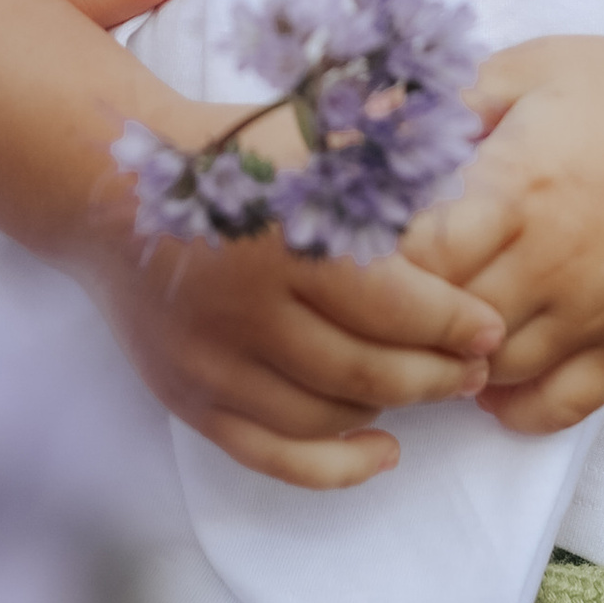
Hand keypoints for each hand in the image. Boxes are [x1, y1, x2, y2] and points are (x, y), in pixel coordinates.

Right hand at [25, 0, 506, 486]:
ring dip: (392, 412)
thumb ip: (380, 150)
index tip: (491, 328)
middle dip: (437, 375)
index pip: (393, 306)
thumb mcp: (307, 135)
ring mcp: (213, 363)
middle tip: (475, 365)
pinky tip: (382, 451)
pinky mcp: (187, 397)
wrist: (112, 191)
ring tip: (430, 388)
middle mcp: (247, 311)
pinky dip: (332, 467)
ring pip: (325, 417)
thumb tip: (466, 140)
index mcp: (286, 241)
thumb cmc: (228, 156)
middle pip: (368, 372)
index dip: (453, 324)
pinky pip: (269, 454)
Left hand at [403, 0, 603, 432]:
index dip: (373, 261)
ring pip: (491, 373)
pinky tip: (483, 382)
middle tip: (360, 307)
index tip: (350, 248)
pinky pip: (557, 406)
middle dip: (396, 322)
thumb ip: (450, 99)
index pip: (418, 255)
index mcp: (519, 185)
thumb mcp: (532, 67)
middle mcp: (552, 259)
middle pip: (444, 324)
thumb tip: (368, 115)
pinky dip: (511, 408)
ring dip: (445, 366)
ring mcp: (593, 310)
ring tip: (412, 341)